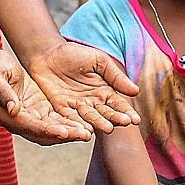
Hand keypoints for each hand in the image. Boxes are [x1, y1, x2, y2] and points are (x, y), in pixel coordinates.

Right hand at [0, 50, 94, 144]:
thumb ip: (3, 92)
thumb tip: (13, 109)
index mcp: (6, 116)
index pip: (29, 126)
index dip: (46, 130)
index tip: (63, 131)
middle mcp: (19, 121)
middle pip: (44, 133)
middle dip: (64, 135)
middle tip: (84, 135)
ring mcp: (30, 116)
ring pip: (52, 128)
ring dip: (70, 131)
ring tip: (88, 132)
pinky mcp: (40, 110)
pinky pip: (56, 119)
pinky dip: (69, 122)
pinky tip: (85, 123)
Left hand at [25, 40, 139, 134]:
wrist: (48, 53)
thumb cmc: (75, 54)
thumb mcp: (99, 61)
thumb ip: (115, 76)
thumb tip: (136, 91)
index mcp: (105, 91)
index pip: (118, 104)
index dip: (126, 112)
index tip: (135, 119)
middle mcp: (93, 102)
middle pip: (106, 113)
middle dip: (115, 118)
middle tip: (124, 123)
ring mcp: (77, 106)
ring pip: (90, 118)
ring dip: (98, 124)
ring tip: (107, 129)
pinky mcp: (61, 108)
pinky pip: (70, 118)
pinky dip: (77, 124)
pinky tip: (85, 131)